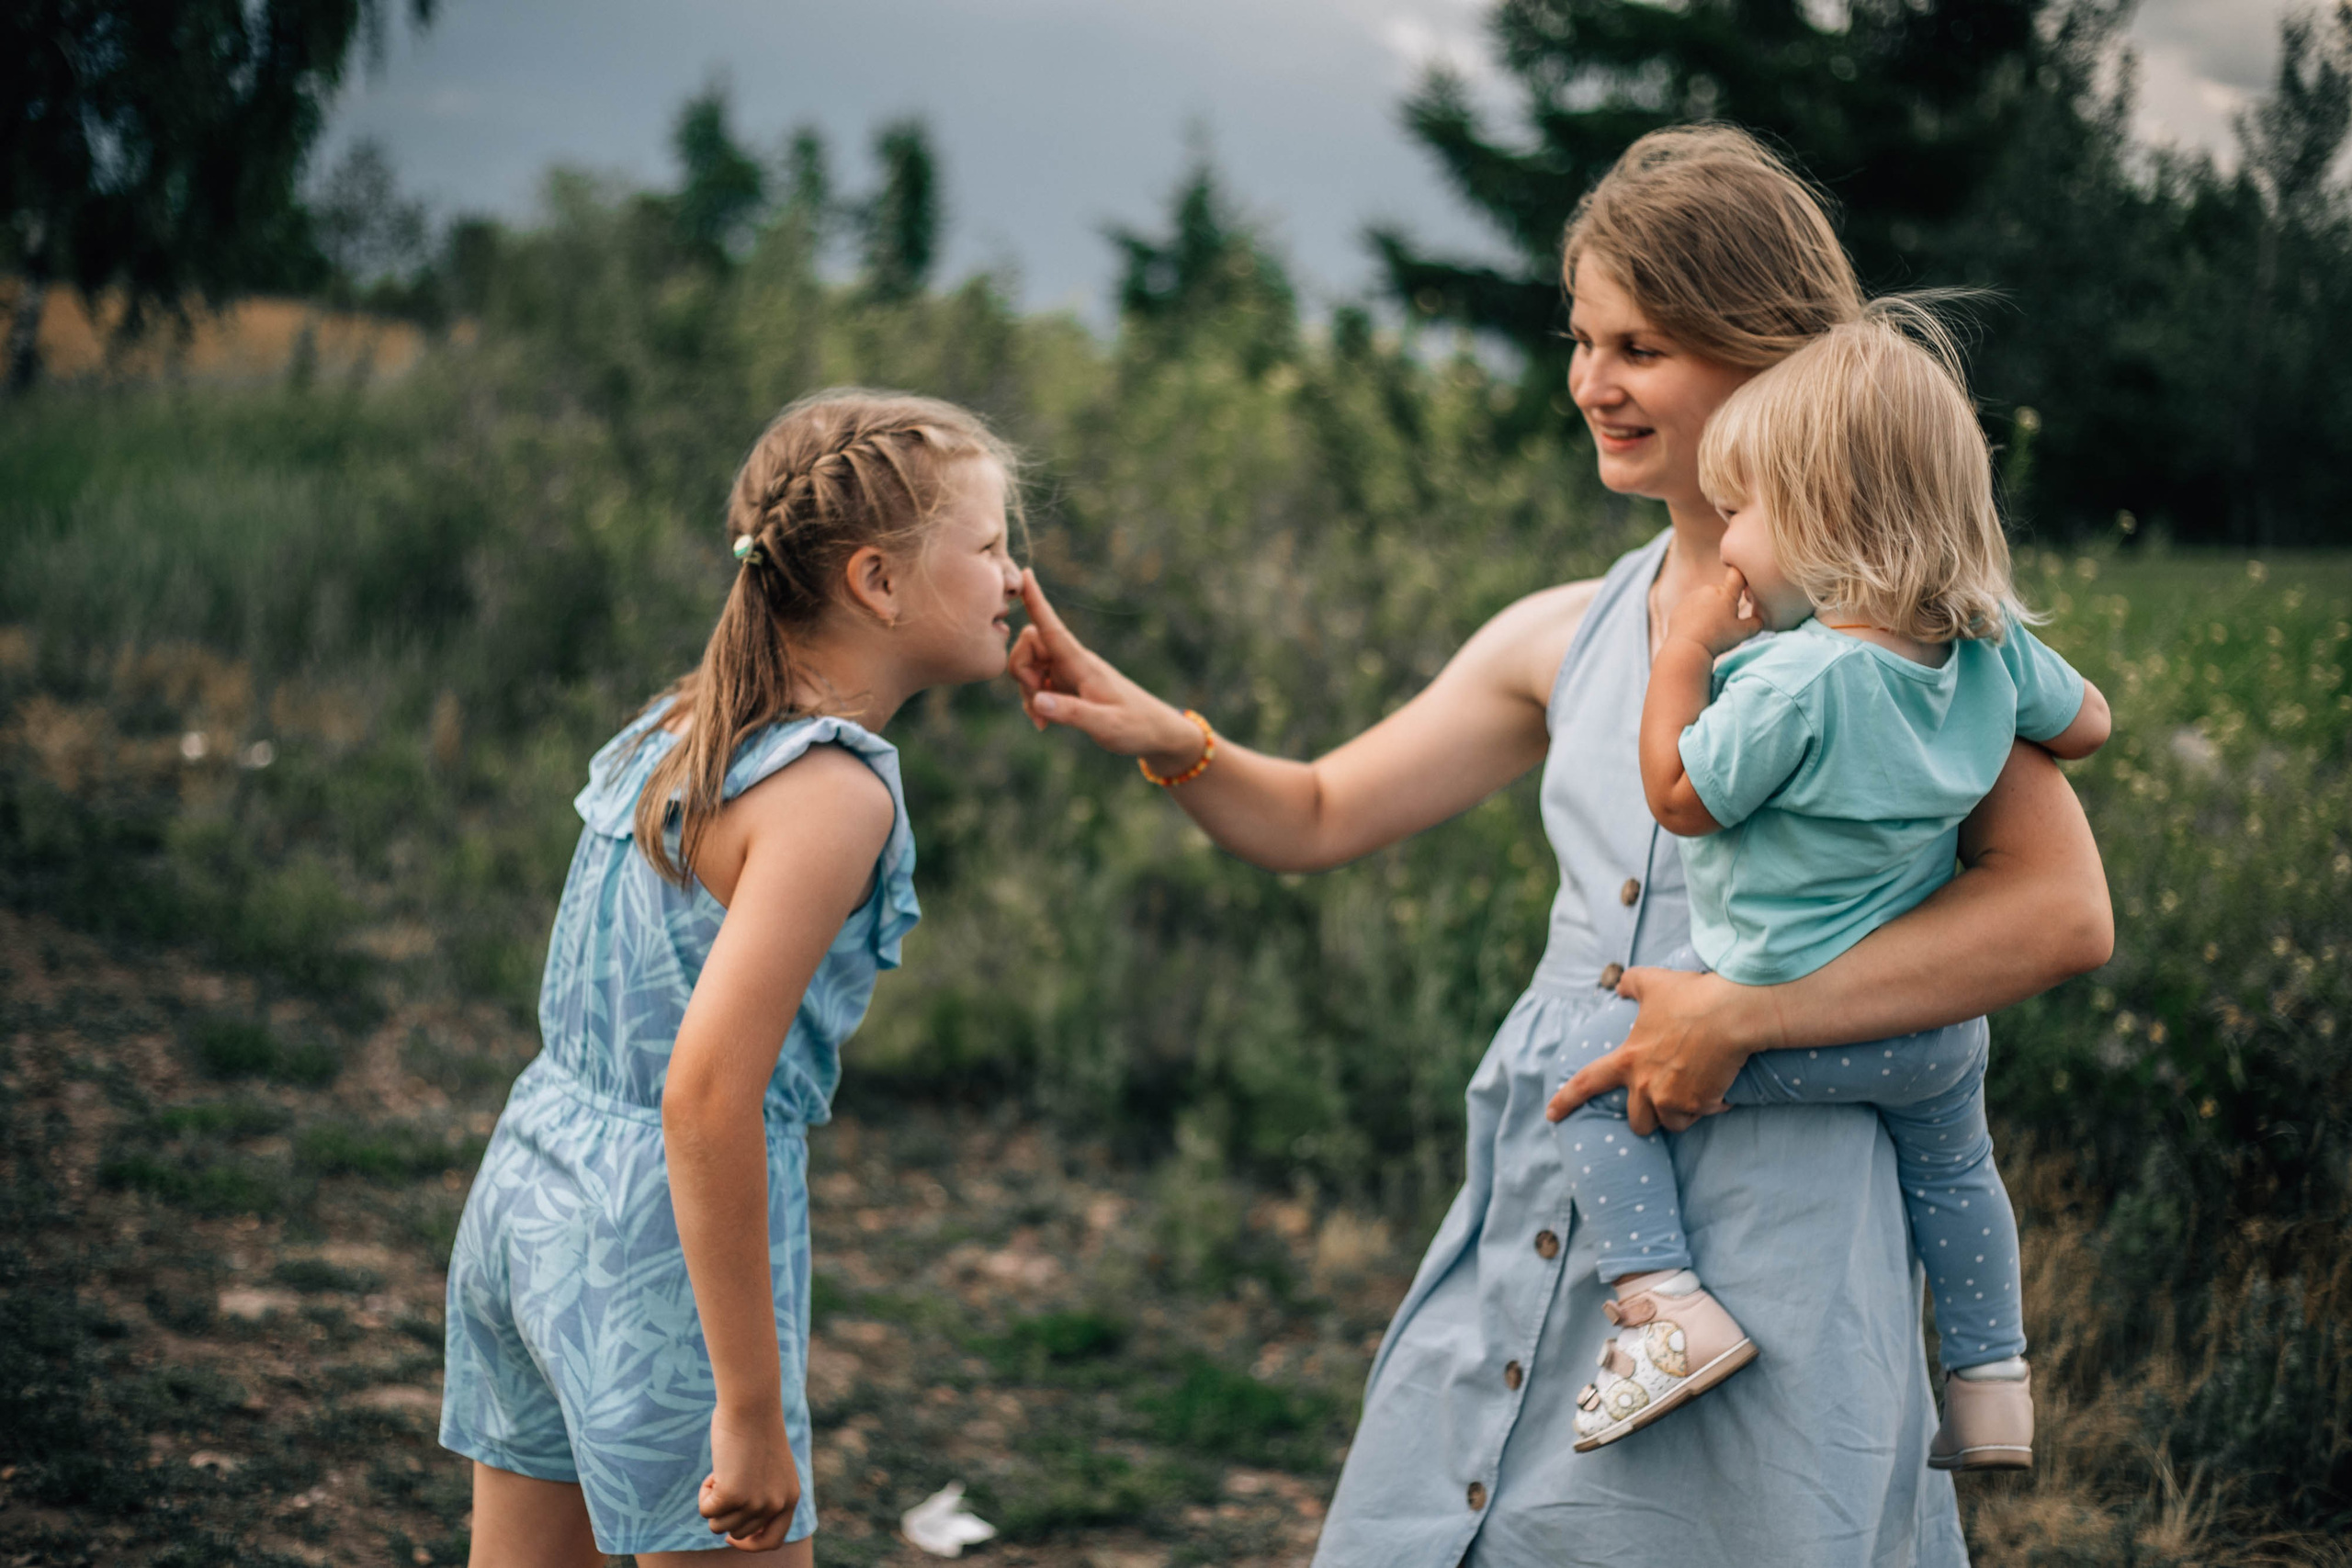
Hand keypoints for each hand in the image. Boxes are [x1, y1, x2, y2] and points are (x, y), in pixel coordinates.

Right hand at [699, 1406, 800, 1551]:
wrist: (751, 1406)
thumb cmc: (756, 1430)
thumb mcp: (768, 1470)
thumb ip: (762, 1497)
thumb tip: (738, 1530)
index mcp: (790, 1498)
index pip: (772, 1542)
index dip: (750, 1544)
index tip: (732, 1538)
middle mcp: (776, 1505)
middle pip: (737, 1533)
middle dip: (725, 1513)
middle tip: (727, 1480)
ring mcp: (755, 1503)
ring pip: (718, 1525)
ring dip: (713, 1502)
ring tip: (723, 1471)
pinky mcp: (732, 1496)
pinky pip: (706, 1511)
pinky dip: (704, 1492)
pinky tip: (716, 1468)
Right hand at [1008, 570, 1205, 769]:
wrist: (1156, 733)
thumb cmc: (1136, 726)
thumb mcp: (1106, 726)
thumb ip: (1071, 713)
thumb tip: (1037, 699)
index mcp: (1082, 664)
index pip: (1053, 627)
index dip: (1037, 602)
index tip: (1025, 572)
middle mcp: (1073, 662)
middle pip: (1029, 645)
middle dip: (1021, 671)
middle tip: (1037, 703)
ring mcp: (1068, 673)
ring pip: (1028, 666)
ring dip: (1026, 691)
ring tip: (1042, 721)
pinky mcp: (1066, 687)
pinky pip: (1036, 685)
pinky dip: (1034, 703)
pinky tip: (1044, 723)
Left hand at [1545, 967, 1770, 1133]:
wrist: (1729, 1013)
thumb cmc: (1689, 995)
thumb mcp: (1652, 982)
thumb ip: (1631, 985)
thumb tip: (1620, 986)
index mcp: (1627, 1059)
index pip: (1586, 1083)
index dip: (1566, 1100)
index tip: (1550, 1115)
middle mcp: (1645, 1086)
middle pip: (1638, 1123)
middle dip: (1647, 1118)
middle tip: (1661, 1102)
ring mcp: (1673, 1099)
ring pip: (1672, 1124)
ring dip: (1680, 1113)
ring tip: (1694, 1092)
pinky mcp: (1701, 1105)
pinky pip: (1703, 1114)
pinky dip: (1710, 1106)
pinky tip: (1719, 1089)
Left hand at [1665, 566, 1763, 657]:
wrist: (1687, 647)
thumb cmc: (1717, 639)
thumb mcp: (1743, 633)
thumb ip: (1756, 623)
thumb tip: (1760, 618)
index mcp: (1726, 593)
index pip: (1737, 574)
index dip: (1741, 576)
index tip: (1743, 583)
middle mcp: (1708, 590)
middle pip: (1721, 591)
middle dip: (1725, 603)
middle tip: (1725, 622)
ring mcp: (1692, 597)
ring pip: (1707, 600)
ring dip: (1710, 609)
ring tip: (1709, 628)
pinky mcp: (1680, 606)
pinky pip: (1693, 607)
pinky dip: (1696, 615)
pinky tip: (1697, 630)